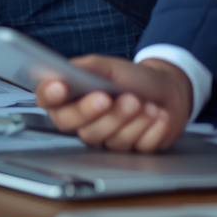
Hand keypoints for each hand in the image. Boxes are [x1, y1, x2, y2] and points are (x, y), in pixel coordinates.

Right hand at [36, 55, 191, 151]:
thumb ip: (86, 68)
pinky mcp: (131, 150)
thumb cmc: (134, 78)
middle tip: (111, 97)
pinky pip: (137, 146)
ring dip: (131, 119)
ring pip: (110, 138)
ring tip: (147, 103)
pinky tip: (159, 116)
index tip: (61, 86)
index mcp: (72, 98)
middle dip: (96, 112)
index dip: (50, 96)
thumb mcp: (109, 66)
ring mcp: (107, 138)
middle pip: (76, 126)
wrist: (168, 90)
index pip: (48, 101)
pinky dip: (152, 129)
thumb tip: (65, 71)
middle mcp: (84, 122)